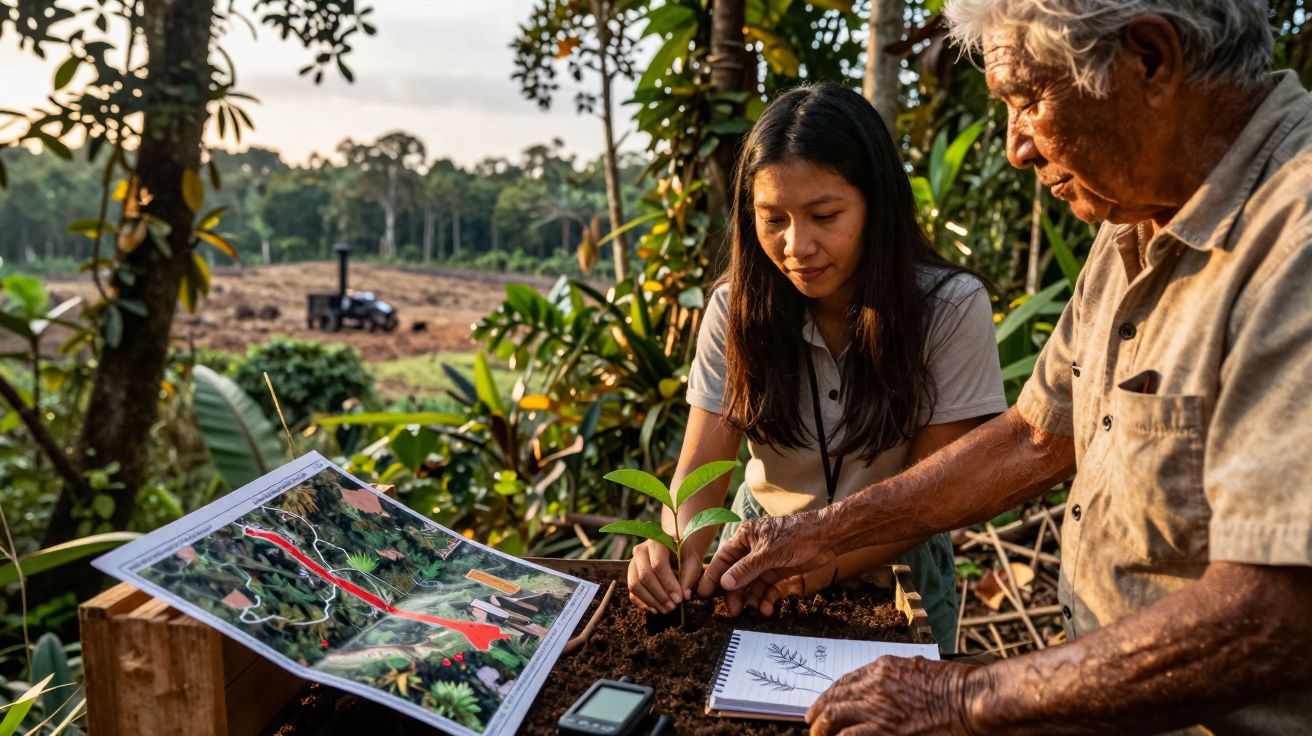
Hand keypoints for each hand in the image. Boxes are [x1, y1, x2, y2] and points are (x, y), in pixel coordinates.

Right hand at [626, 540, 702, 613]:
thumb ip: (689, 576)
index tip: (679, 599)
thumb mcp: (692, 560)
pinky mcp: (631, 575)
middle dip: (659, 595)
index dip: (668, 584)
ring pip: (635, 585)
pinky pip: (631, 592)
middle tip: (673, 607)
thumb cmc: (684, 553)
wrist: (674, 547)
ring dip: (650, 601)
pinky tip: (655, 609)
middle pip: (645, 576)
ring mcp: (633, 563)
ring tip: (666, 610)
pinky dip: (642, 603)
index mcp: (656, 543)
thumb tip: (684, 596)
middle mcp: (640, 551)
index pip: (658, 565)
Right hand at [696, 510, 835, 612]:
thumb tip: (724, 584)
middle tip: (733, 612)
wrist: (827, 537)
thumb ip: (745, 569)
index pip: (723, 558)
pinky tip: (767, 609)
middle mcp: (752, 548)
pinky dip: (766, 599)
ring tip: (753, 611)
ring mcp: (765, 561)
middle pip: (736, 574)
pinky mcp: (778, 571)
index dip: (713, 576)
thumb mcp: (768, 553)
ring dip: (751, 598)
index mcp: (745, 536)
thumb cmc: (796, 535)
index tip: (704, 594)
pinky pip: (766, 588)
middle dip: (735, 593)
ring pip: (751, 584)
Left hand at [806, 656, 982, 735]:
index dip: (832, 694)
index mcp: (883, 667)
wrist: (968, 698)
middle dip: (820, 710)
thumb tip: (888, 687)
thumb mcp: (920, 669)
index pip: (846, 680)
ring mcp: (877, 707)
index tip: (823, 703)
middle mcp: (874, 684)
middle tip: (811, 721)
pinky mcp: (884, 729)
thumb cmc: (954, 685)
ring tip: (817, 735)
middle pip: (836, 697)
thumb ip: (898, 678)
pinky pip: (850, 735)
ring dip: (823, 727)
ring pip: (836, 716)